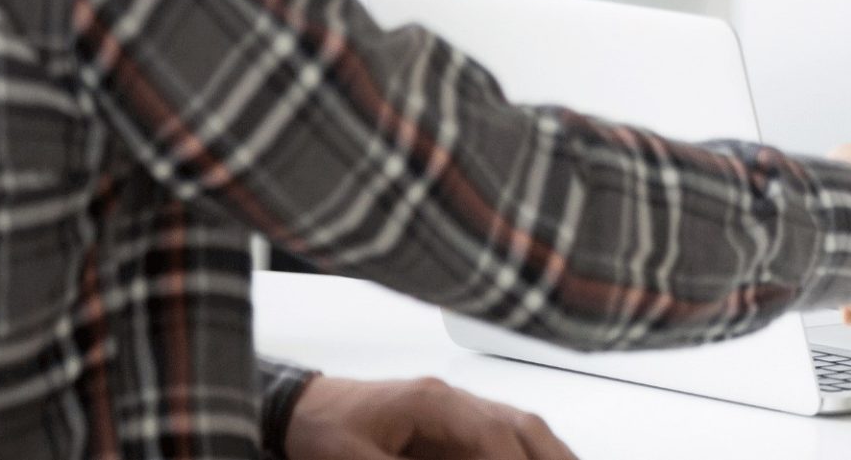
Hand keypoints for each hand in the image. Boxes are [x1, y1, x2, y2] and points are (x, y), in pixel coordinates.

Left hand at [285, 374, 577, 459]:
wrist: (298, 407)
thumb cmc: (321, 430)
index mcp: (432, 401)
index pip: (492, 434)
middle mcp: (452, 397)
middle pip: (521, 424)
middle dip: (552, 457)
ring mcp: (455, 405)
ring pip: (521, 425)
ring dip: (550, 453)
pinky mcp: (451, 420)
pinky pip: (503, 431)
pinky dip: (529, 450)